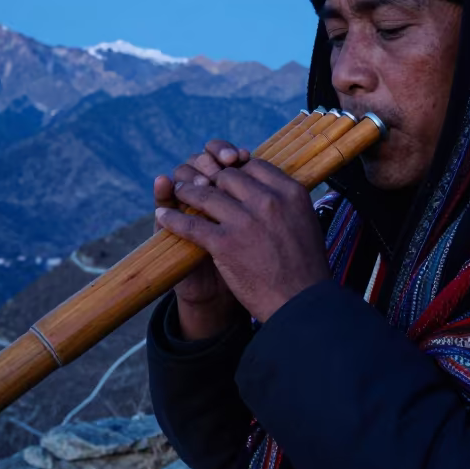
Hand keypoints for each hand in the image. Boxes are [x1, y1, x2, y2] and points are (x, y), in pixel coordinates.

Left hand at [154, 158, 330, 323]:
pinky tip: (163, 215)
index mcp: (290, 192)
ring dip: (186, 191)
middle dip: (210, 178)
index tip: (226, 175)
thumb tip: (271, 188)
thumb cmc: (305, 266)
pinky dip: (173, 219)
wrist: (301, 303)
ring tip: (177, 190)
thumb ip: (286, 202)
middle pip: (228, 176)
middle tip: (198, 182)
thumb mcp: (306, 221)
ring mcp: (245, 221)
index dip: (236, 169)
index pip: (254, 165)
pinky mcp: (225, 243)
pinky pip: (191, 224)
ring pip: (205, 194)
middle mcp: (268, 201)